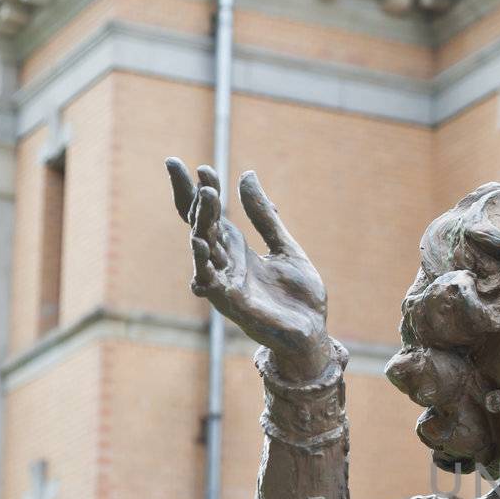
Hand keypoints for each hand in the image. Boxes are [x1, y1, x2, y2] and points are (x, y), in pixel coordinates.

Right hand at [166, 158, 328, 381]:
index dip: (203, 190)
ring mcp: (224, 280)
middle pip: (200, 223)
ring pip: (203, 245)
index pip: (211, 213)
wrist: (312, 333)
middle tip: (187, 168)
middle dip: (193, 196)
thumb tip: (246, 175)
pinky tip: (199, 242)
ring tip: (207, 195)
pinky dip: (202, 262)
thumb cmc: (298, 296)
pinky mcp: (229, 301)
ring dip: (203, 221)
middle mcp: (225, 261)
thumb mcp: (285, 246)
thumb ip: (264, 216)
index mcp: (236, 247)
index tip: (201, 165)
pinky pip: (209, 279)